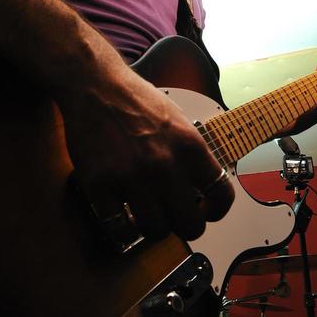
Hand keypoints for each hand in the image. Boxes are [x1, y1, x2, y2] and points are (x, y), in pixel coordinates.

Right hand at [57, 66, 234, 241]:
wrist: (95, 85)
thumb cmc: (135, 100)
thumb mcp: (178, 120)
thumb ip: (191, 154)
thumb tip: (200, 187)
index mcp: (190, 147)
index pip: (221, 194)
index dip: (216, 210)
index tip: (206, 211)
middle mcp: (165, 165)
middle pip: (191, 224)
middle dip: (185, 226)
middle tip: (174, 218)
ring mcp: (132, 177)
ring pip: (157, 231)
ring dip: (154, 229)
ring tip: (147, 218)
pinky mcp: (100, 185)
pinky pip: (119, 227)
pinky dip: (122, 229)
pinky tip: (122, 218)